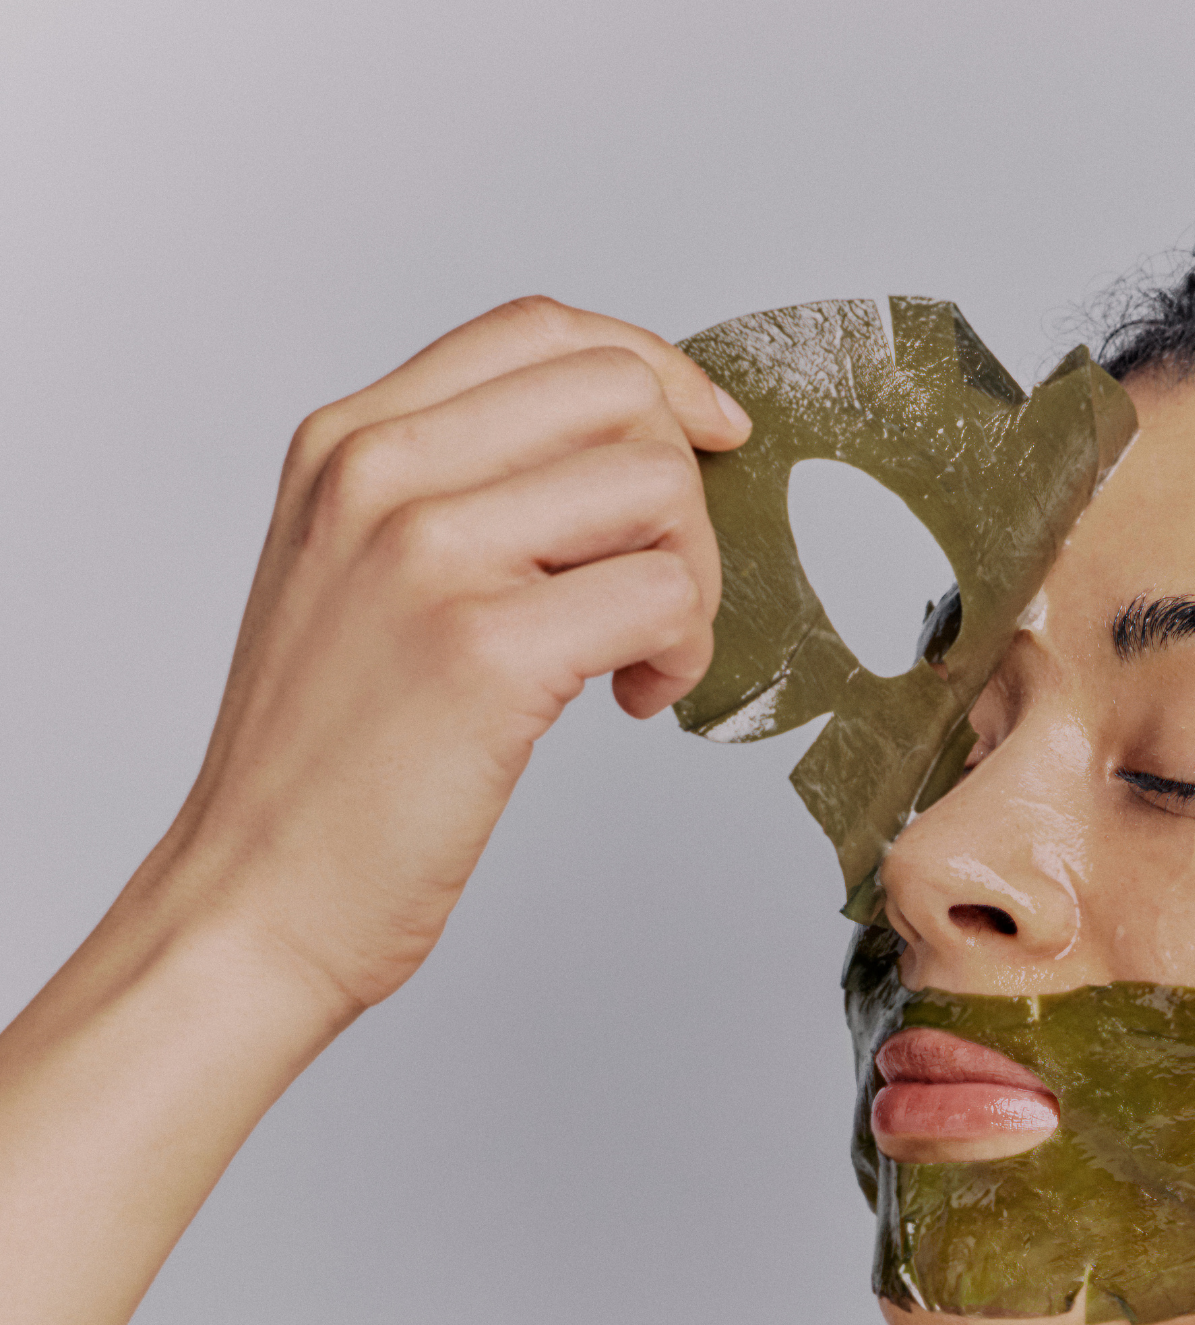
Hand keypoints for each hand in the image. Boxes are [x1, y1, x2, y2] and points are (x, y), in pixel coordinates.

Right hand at [147, 295, 749, 1015]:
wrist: (258, 894)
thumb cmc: (323, 763)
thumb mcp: (354, 582)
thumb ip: (454, 499)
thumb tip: (614, 467)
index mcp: (347, 444)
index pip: (540, 333)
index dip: (655, 373)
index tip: (708, 438)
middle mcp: (379, 473)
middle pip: (619, 394)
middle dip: (685, 492)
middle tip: (663, 593)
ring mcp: (428, 553)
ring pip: (658, 488)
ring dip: (694, 582)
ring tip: (643, 660)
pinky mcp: (486, 649)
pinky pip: (664, 597)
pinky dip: (685, 653)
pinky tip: (634, 702)